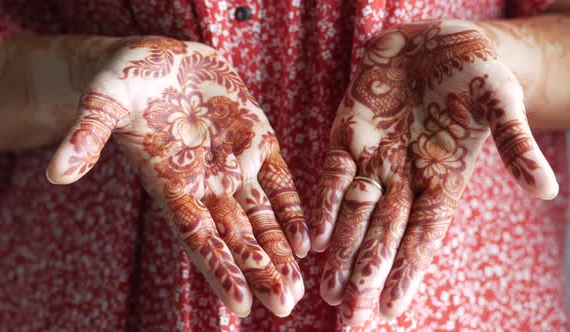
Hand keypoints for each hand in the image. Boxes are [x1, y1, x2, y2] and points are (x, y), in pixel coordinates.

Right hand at [46, 37, 309, 316]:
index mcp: (170, 182)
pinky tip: (306, 241)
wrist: (157, 55)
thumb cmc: (125, 80)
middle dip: (260, 271)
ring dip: (280, 251)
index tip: (242, 305)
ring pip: (261, 217)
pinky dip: (291, 209)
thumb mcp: (101, 102)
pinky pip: (278, 180)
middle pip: (236, 236)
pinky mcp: (256, 137)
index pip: (198, 235)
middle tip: (284, 305)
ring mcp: (233, 163)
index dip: (219, 269)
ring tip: (296, 288)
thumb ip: (85, 136)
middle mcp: (205, 182)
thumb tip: (56, 171)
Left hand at [309, 20, 557, 323]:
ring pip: (355, 213)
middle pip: (384, 235)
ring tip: (330, 291)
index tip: (391, 308)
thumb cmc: (476, 72)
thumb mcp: (500, 104)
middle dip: (366, 273)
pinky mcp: (349, 133)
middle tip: (349, 316)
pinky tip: (317, 238)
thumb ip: (514, 144)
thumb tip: (547, 190)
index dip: (408, 271)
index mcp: (442, 179)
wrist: (438, 38)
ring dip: (342, 250)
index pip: (423, 235)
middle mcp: (404, 176)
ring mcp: (374, 157)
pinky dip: (326, 204)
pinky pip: (334, 174)